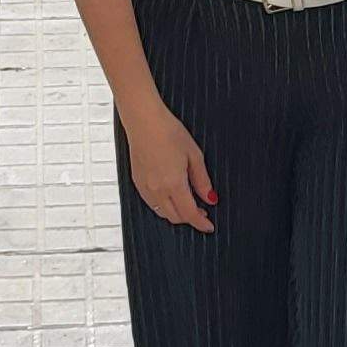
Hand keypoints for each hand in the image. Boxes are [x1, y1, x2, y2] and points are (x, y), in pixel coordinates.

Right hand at [119, 101, 216, 232]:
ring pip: (162, 212)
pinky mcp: (136, 182)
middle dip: (190, 218)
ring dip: (176, 213)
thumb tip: (210, 198)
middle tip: (202, 212)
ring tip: (188, 203)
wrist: (144, 120)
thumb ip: (202, 180)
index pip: (190, 214)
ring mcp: (144, 187)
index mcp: (174, 184)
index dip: (201, 223)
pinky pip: (151, 203)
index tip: (209, 226)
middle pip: (175, 217)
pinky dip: (163, 206)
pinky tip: (171, 196)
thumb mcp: (194, 155)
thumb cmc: (169, 132)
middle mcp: (157, 190)